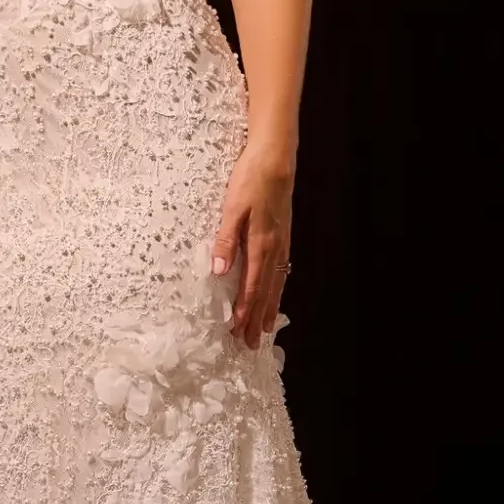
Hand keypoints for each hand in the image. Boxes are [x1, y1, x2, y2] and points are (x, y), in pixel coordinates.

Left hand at [211, 147, 293, 347]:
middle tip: (252, 344)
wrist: (275, 159)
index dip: (245, 311)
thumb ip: (225, 241)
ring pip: (276, 283)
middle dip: (258, 318)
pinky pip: (282, 270)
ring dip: (269, 307)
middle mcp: (274, 248)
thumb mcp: (231, 209)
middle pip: (266, 291)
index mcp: (260, 244)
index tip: (239, 332)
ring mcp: (282, 242)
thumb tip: (219, 271)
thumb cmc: (251, 181)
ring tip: (266, 328)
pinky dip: (278, 288)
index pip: (251, 287)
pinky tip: (275, 293)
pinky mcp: (284, 235)